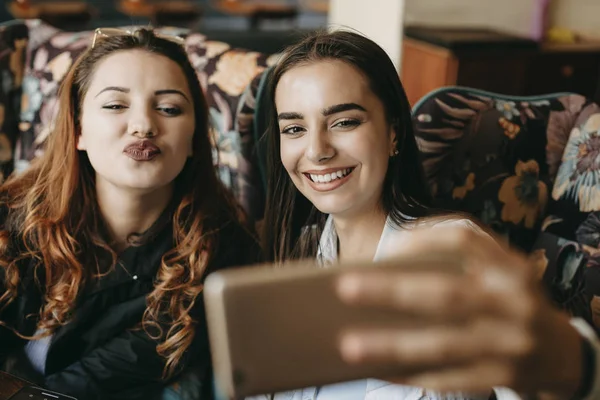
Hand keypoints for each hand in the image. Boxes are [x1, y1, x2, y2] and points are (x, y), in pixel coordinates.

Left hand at [335, 225, 583, 396]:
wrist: (563, 352)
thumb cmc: (512, 303)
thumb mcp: (502, 276)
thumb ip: (463, 267)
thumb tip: (389, 274)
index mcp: (510, 268)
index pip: (464, 242)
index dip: (422, 240)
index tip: (385, 247)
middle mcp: (513, 303)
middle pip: (445, 295)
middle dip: (392, 291)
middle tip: (344, 287)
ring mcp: (510, 344)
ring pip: (442, 345)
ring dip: (391, 345)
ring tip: (349, 345)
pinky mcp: (503, 377)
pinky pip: (448, 378)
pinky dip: (411, 375)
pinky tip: (379, 371)